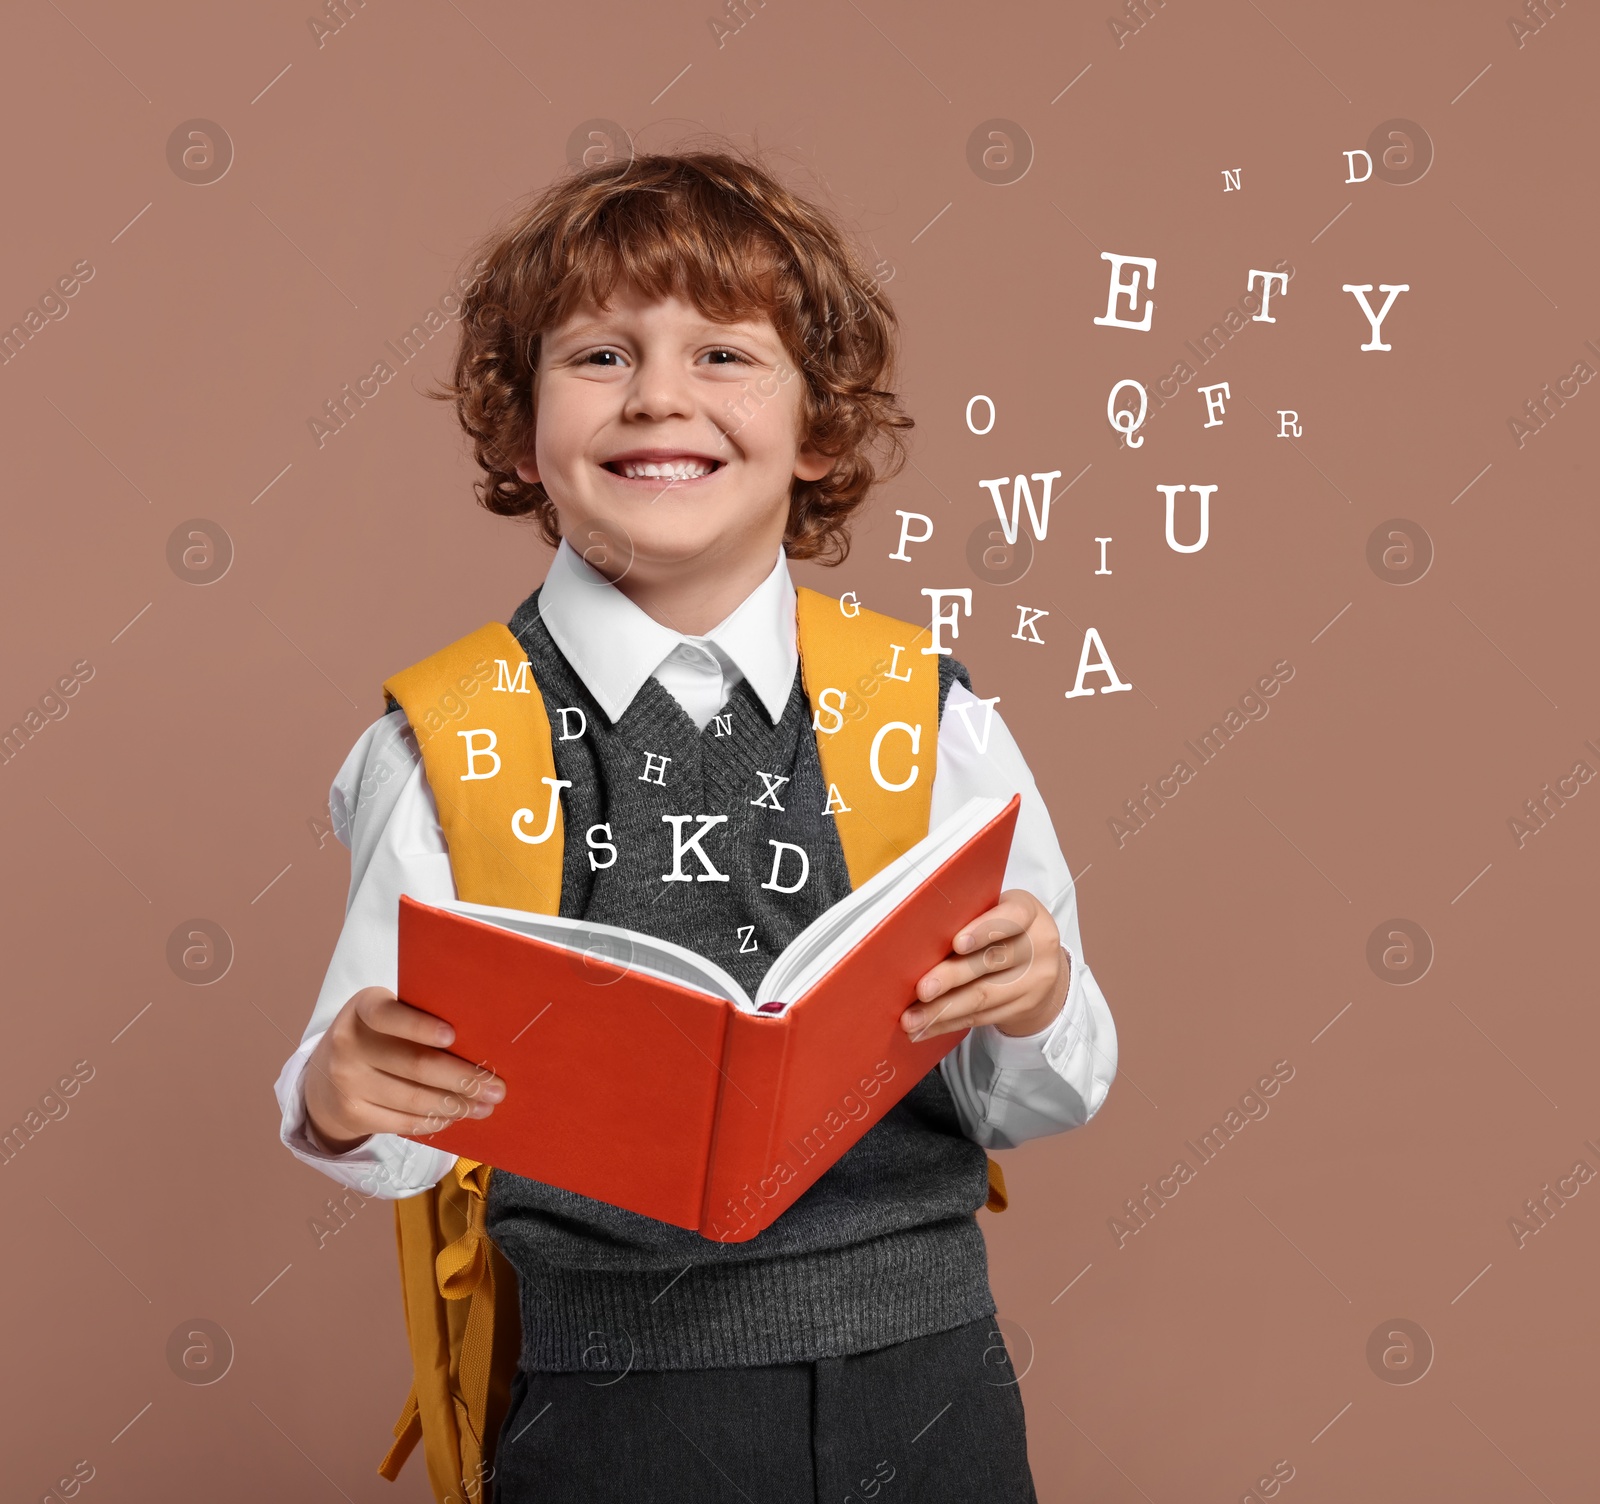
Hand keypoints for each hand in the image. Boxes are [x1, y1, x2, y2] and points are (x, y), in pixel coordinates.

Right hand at [302, 986, 505, 1153]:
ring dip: (456, 1105)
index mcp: (363, 1009)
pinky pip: (402, 1122)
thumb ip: (420, 1016)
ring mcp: (347, 1082)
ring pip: (413, 1099)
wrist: (326, 1073)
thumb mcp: (389, 1014)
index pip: (388, 1015)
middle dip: (462, 1078)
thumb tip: (481, 1037)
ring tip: (485, 1106)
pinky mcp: (352, 1113)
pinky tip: (454, 1117)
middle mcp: (348, 1044)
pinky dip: (434, 1121)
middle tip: (496, 1087)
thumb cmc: (379, 1035)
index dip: (420, 1027)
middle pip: (414, 1065)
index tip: (453, 1036)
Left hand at [901, 889, 1069, 1042]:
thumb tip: (917, 940)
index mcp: (1027, 912)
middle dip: (951, 977)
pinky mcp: (1024, 1007)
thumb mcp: (997, 913)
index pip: (1010, 918)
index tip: (956, 943)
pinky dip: (949, 1023)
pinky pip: (982, 1017)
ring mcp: (1035, 980)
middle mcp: (1037, 945)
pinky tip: (926, 1027)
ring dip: (943, 1010)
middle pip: (991, 961)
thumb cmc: (1003, 930)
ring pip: (984, 996)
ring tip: (912, 1018)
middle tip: (922, 990)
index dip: (983, 931)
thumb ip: (969, 919)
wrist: (1041, 964)